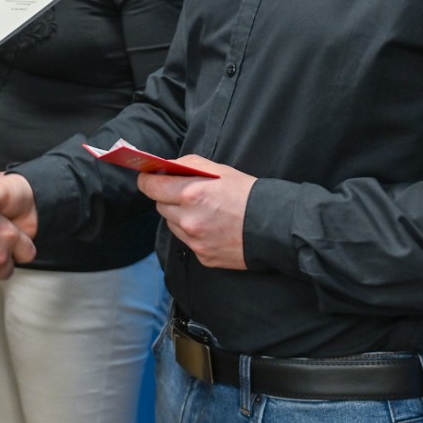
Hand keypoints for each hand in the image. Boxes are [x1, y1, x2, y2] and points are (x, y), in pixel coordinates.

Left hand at [138, 155, 255, 269]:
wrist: (276, 226)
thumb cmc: (248, 194)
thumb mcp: (219, 170)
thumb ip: (188, 166)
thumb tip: (165, 167)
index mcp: (191, 194)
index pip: (151, 187)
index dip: (147, 180)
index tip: (147, 177)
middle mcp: (189, 220)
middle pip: (160, 206)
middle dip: (167, 197)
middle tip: (182, 192)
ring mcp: (195, 241)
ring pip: (172, 225)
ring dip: (179, 216)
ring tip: (202, 210)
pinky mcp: (203, 257)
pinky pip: (187, 241)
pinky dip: (193, 233)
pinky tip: (212, 226)